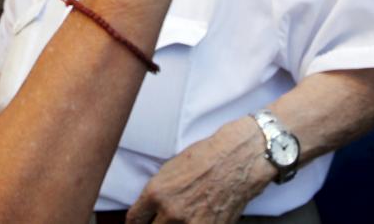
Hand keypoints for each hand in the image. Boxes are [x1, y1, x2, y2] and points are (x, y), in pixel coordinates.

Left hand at [126, 117, 271, 223]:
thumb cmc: (207, 155)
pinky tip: (197, 218)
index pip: (134, 219)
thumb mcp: (171, 168)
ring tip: (179, 219)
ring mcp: (192, 223)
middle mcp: (171, 211)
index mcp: (156, 192)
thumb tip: (150, 208)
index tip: (138, 222)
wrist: (239, 157)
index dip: (135, 222)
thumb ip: (158, 192)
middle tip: (159, 221)